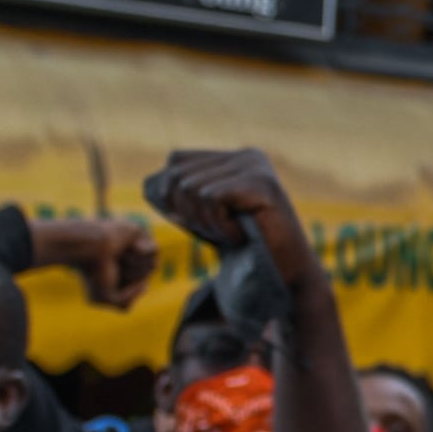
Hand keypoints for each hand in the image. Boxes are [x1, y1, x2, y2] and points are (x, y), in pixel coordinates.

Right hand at [30, 212, 159, 312]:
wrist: (88, 248)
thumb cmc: (93, 272)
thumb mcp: (107, 298)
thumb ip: (126, 303)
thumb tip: (145, 286)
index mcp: (120, 273)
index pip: (140, 289)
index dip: (127, 290)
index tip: (109, 281)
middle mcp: (128, 259)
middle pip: (146, 278)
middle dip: (131, 277)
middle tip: (113, 266)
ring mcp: (134, 245)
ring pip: (152, 265)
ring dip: (134, 265)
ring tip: (119, 255)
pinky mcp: (139, 232)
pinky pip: (154, 251)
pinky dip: (141, 253)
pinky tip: (129, 247)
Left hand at [144, 148, 321, 295]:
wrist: (284, 276)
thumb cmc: (243, 248)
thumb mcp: (203, 218)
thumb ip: (179, 198)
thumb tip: (148, 184)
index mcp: (234, 157)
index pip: (176, 160)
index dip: (172, 194)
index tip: (197, 222)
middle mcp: (246, 155)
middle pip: (178, 173)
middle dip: (186, 212)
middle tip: (216, 231)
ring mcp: (256, 167)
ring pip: (191, 188)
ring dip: (205, 222)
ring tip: (231, 233)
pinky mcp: (261, 184)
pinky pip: (212, 199)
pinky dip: (220, 226)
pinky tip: (240, 235)